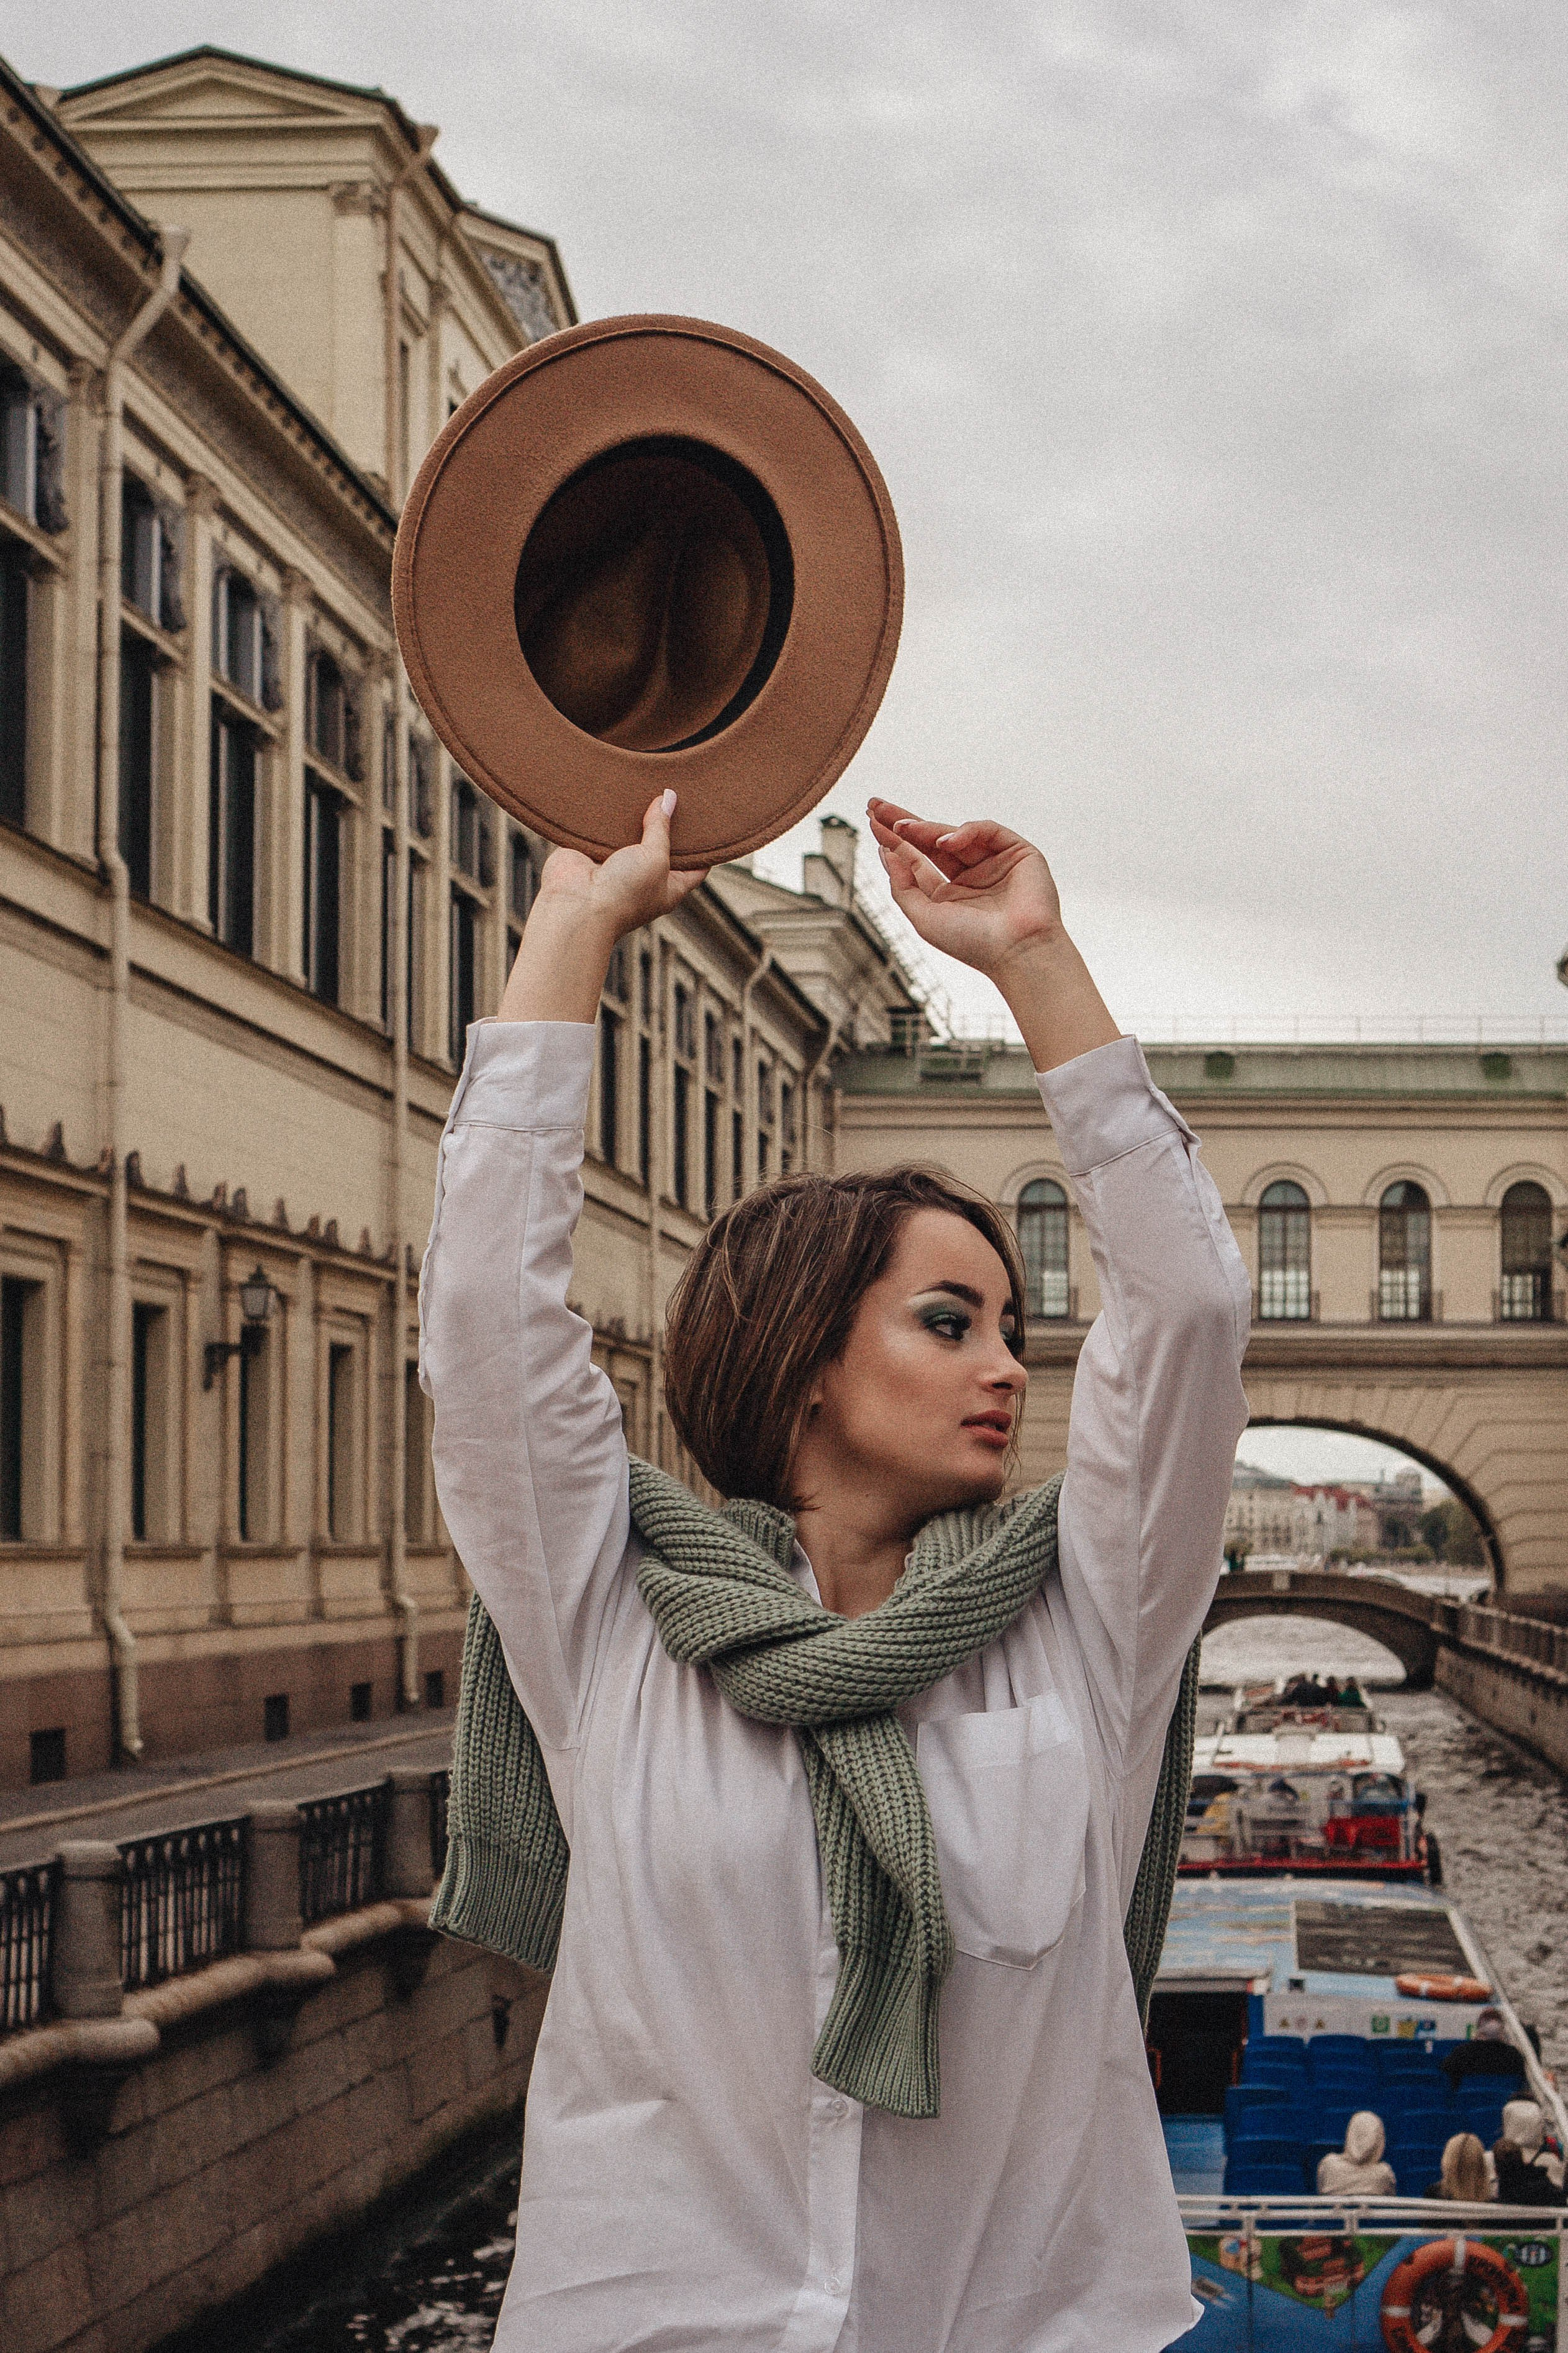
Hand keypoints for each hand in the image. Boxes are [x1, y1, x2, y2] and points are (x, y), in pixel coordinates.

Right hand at [534, 789, 707, 946]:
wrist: (575, 906)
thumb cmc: (623, 894)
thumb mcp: (655, 858)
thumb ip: (661, 828)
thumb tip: (668, 798)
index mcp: (670, 886)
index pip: (697, 866)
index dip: (705, 845)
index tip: (713, 820)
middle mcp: (645, 876)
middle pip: (664, 844)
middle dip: (670, 821)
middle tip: (681, 790)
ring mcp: (618, 864)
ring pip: (633, 833)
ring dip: (638, 813)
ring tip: (651, 781)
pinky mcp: (593, 852)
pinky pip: (605, 828)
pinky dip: (611, 813)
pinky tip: (619, 789)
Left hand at [866, 797, 1119, 1071]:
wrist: (1017, 951)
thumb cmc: (973, 943)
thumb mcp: (924, 918)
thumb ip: (903, 887)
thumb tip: (887, 854)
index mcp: (949, 894)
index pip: (917, 860)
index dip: (894, 842)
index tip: (872, 823)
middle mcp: (970, 876)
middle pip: (931, 841)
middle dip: (903, 822)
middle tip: (876, 805)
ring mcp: (993, 862)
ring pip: (954, 835)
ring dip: (926, 828)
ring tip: (901, 826)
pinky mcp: (1017, 852)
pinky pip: (987, 830)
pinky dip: (965, 832)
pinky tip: (945, 841)